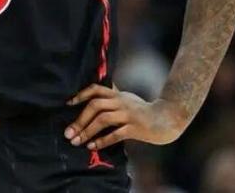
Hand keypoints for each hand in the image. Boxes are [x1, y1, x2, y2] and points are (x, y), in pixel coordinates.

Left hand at [64, 84, 185, 149]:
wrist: (166, 118)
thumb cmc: (143, 109)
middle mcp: (121, 102)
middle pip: (95, 105)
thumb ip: (112, 96)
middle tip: (69, 132)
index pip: (95, 89)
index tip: (69, 104)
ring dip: (87, 131)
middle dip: (79, 119)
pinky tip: (93, 146)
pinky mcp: (135, 128)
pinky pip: (116, 134)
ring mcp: (128, 114)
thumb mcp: (126, 98)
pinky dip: (102, 140)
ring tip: (77, 141)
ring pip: (103, 119)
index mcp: (117, 94)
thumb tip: (95, 94)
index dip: (81, 95)